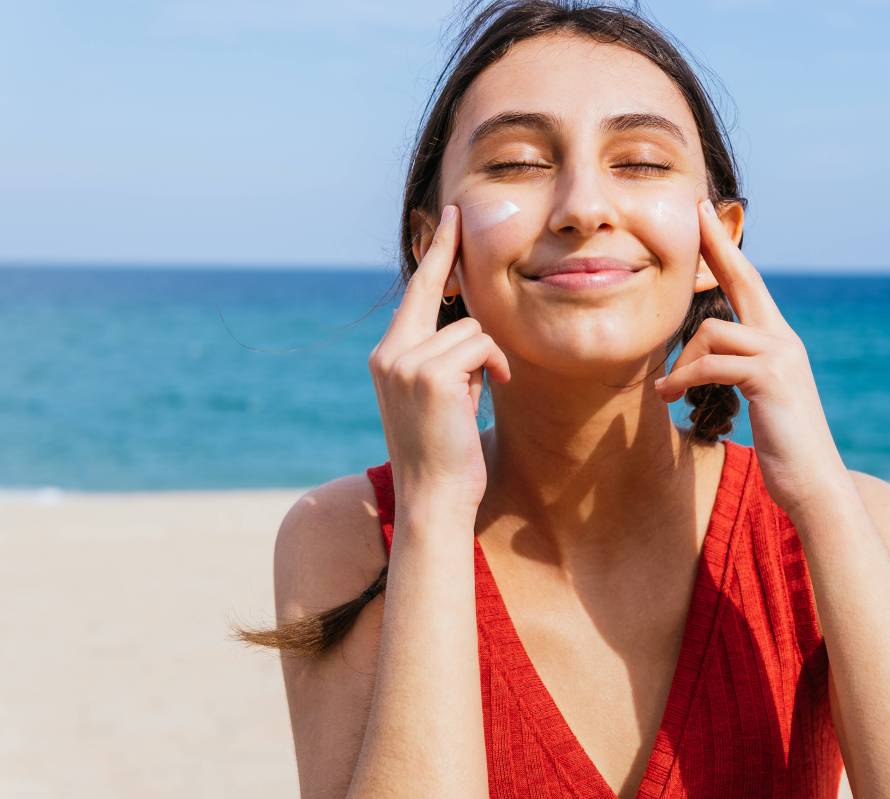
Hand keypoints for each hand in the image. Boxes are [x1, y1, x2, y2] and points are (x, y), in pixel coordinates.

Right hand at [368, 205, 510, 511]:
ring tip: (476, 396)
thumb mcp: (442, 396)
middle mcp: (389, 353)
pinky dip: (495, 366)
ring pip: (472, 329)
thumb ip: (447, 359)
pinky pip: (481, 346)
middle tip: (457, 212)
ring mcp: (405, 362)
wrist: (434, 498)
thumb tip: (471, 327)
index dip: (433, 254)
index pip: (415, 295)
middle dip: (450, 254)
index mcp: (388, 357)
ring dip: (488, 359)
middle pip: (435, 291)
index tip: (445, 218)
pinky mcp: (429, 374)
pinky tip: (488, 391)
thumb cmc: (447, 452)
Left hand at [653, 198, 848, 514]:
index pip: (749, 284)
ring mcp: (781, 357)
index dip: (726, 250)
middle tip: (694, 213)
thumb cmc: (782, 446)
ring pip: (712, 333)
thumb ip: (736, 369)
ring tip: (668, 391)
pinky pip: (713, 363)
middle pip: (746, 280)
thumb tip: (702, 357)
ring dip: (680, 363)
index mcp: (778, 341)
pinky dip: (685, 379)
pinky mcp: (770, 379)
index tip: (705, 216)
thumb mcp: (757, 398)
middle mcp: (784, 340)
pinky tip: (669, 396)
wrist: (814, 483)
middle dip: (718, 246)